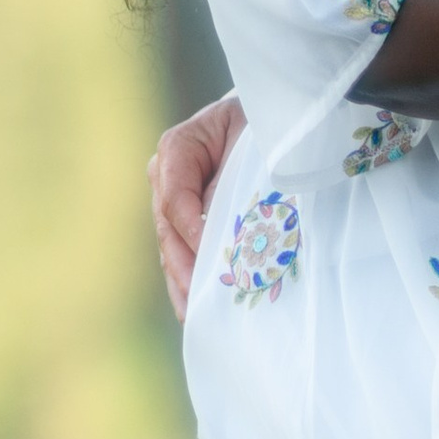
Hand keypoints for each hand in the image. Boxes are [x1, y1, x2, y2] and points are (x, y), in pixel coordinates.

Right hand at [149, 94, 244, 319]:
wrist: (272, 122)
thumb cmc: (263, 127)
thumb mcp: (252, 144)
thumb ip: (234, 181)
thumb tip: (221, 231)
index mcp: (178, 148)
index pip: (176, 196)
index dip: (191, 228)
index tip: (211, 253)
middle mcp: (166, 177)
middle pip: (168, 229)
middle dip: (184, 267)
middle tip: (200, 301)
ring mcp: (172, 203)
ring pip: (172, 249)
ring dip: (184, 284)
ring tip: (196, 316)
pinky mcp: (186, 225)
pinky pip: (183, 256)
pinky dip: (190, 283)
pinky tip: (197, 311)